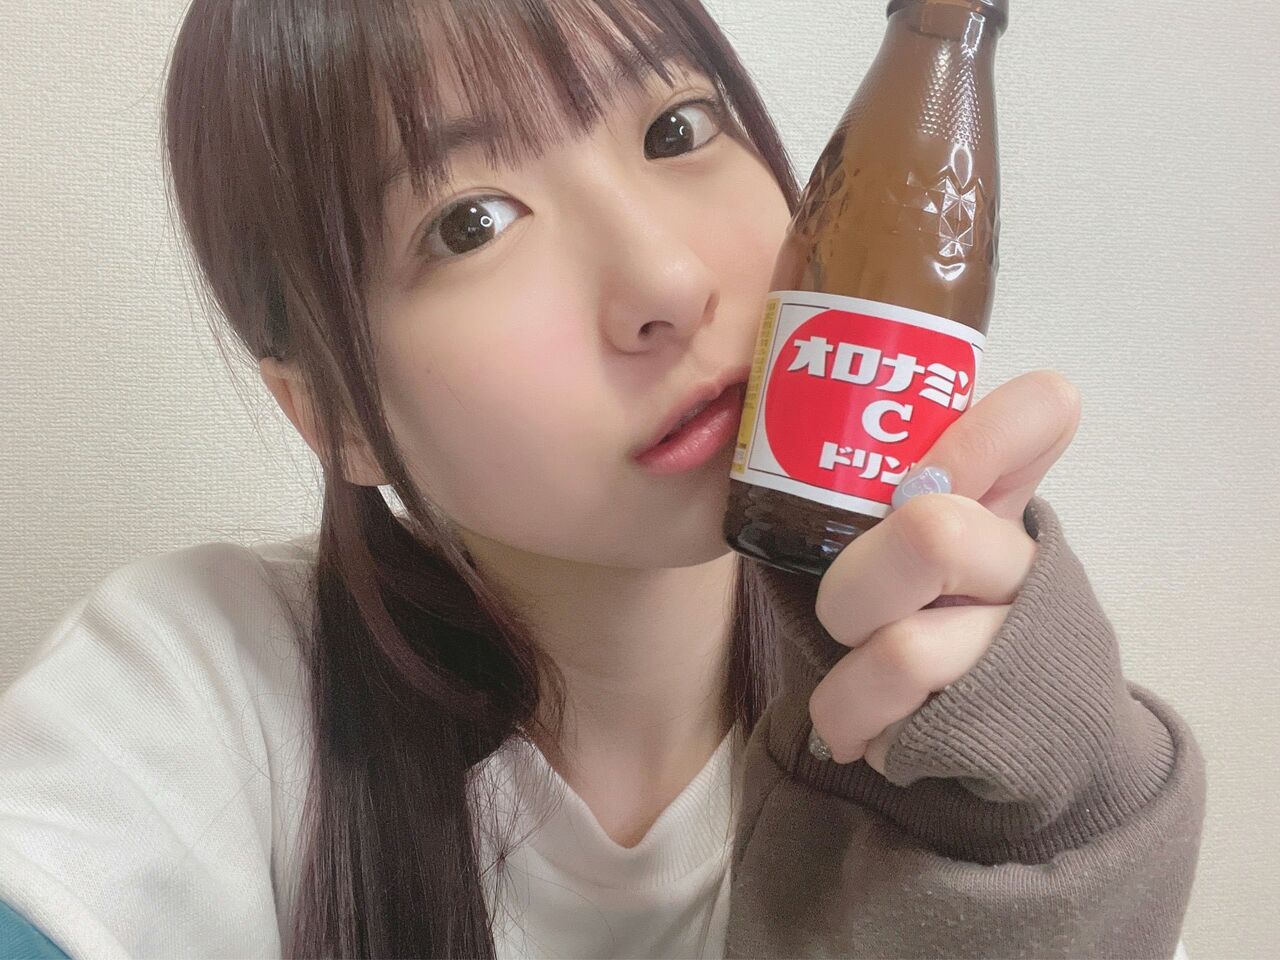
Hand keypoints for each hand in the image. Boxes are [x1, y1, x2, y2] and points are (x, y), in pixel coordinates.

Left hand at [807, 369, 1082, 773]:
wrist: (1018, 738)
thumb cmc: (926, 624)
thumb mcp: (909, 549)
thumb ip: (869, 495)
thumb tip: (767, 437)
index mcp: (1000, 503)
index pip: (1042, 411)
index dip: (985, 430)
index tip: (924, 478)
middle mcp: (1027, 559)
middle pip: (932, 534)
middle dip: (851, 589)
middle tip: (842, 621)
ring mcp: (1022, 640)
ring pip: (903, 648)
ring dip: (845, 684)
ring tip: (846, 699)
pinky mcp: (1004, 716)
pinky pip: (899, 720)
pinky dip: (854, 724)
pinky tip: (865, 733)